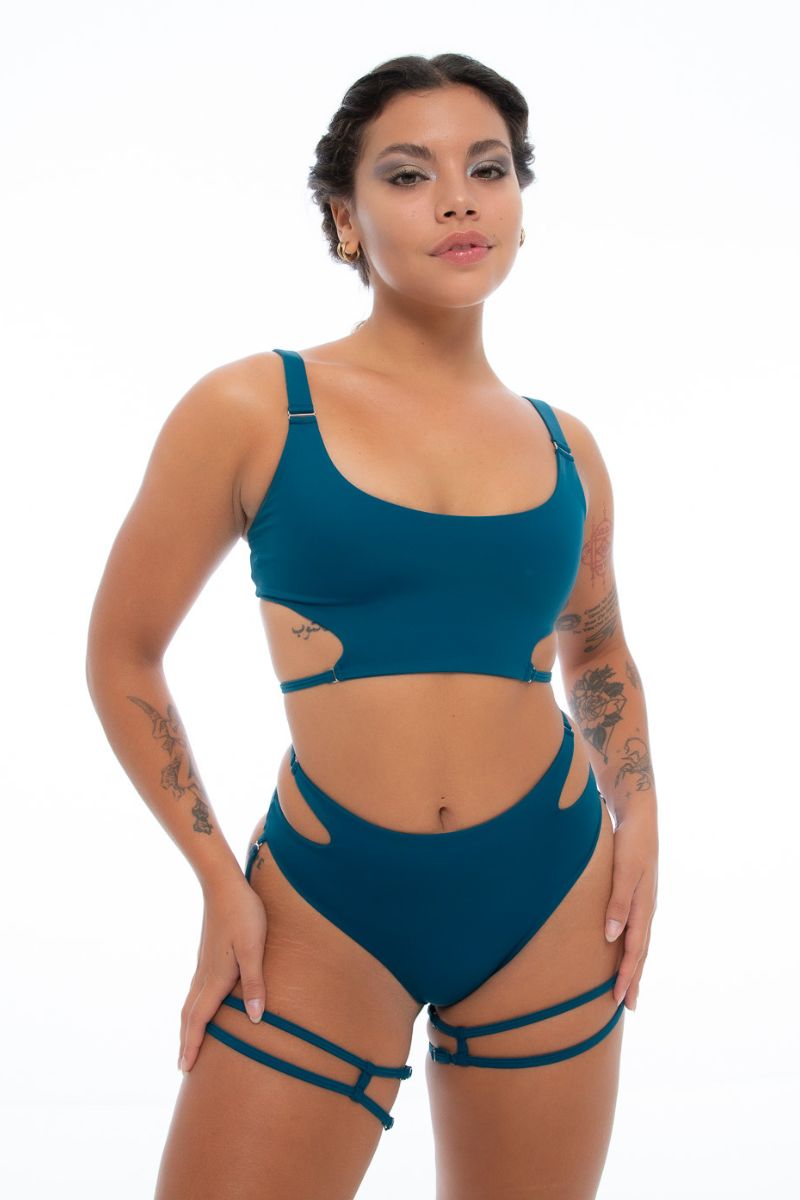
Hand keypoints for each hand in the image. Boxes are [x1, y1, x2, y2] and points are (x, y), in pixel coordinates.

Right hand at [178, 874, 267, 1072]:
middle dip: (186, 1041)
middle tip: (183, 1066)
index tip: (185, 1068)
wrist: (224, 885)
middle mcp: (205, 974)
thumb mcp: (253, 948)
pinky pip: (196, 989)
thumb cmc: (244, 914)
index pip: (199, 1019)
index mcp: (216, 977)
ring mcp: (204, 964)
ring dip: (189, 1025)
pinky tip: (201, 1005)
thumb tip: (254, 1018)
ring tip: (188, 1041)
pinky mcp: (208, 954)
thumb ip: (254, 982)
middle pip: (190, 1015)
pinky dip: (194, 1007)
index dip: (192, 1044)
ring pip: (191, 1002)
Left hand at [604, 804, 657, 1010]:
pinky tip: (625, 951)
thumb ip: (617, 902)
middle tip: (627, 1007)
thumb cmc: (630, 842)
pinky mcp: (637, 894)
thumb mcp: (624, 871)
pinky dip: (631, 947)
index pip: (635, 950)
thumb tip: (611, 937)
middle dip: (633, 979)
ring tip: (627, 987)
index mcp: (643, 907)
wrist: (640, 816)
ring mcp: (643, 902)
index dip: (626, 975)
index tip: (618, 999)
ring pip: (640, 942)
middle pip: (641, 952)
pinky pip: (636, 929)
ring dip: (634, 966)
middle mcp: (646, 909)